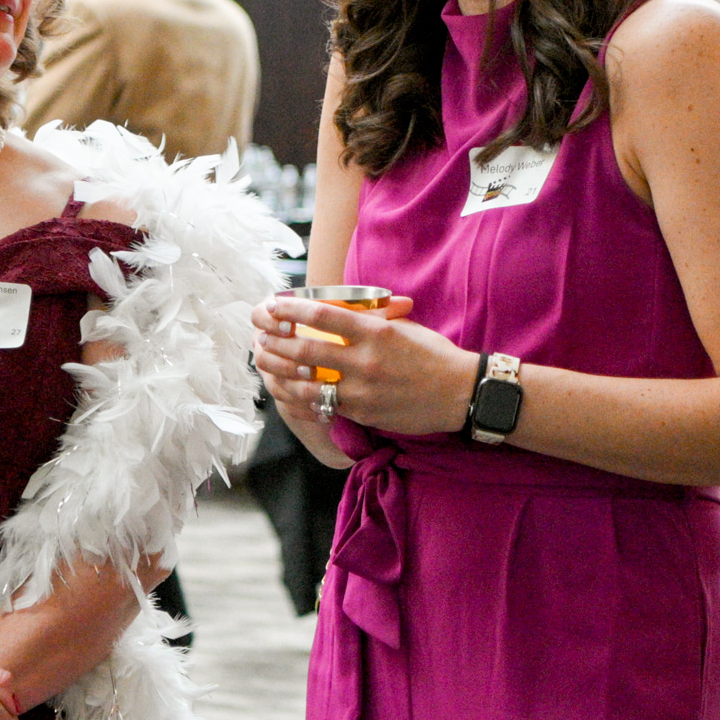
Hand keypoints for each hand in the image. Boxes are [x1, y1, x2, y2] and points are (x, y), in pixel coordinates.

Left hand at [251, 294, 464, 437]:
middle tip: (260, 334)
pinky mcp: (362, 414)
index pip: (321, 316)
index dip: (290, 310)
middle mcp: (365, 361)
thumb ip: (370, 319)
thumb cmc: (433, 355)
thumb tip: (338, 309)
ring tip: (264, 361)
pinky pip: (321, 406)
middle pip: (305, 349)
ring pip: (305, 382)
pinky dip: (298, 397)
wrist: (460, 393)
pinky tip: (284, 389)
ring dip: (279, 371)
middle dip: (275, 340)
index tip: (272, 305)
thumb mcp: (404, 327)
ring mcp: (362, 391)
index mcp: (376, 331)